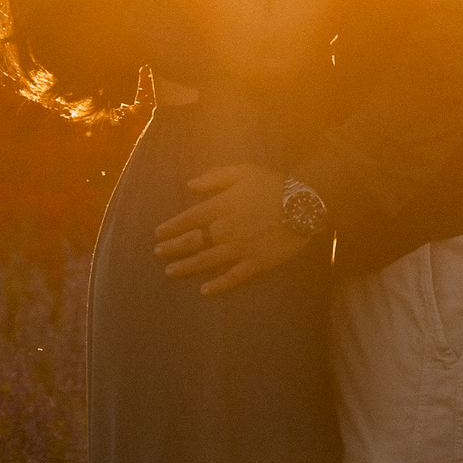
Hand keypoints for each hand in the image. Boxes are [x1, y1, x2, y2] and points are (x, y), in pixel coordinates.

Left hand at [153, 163, 308, 295]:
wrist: (304, 203)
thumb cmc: (273, 184)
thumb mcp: (243, 171)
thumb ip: (215, 177)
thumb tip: (190, 184)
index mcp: (220, 206)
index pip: (188, 219)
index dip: (171, 227)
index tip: (158, 234)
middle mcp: (225, 229)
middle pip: (192, 241)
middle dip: (172, 248)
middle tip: (159, 253)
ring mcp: (239, 248)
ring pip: (206, 260)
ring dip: (186, 266)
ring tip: (170, 271)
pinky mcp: (256, 262)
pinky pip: (233, 277)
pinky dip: (218, 285)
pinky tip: (205, 291)